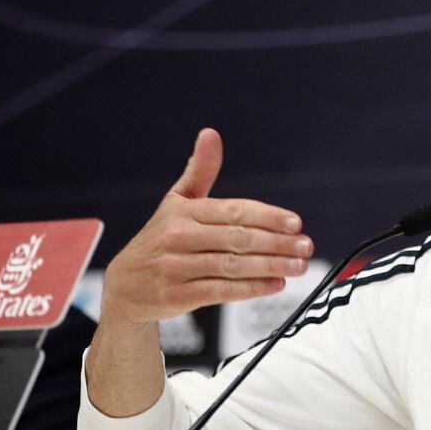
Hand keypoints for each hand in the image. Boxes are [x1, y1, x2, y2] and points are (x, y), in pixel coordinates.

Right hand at [100, 128, 313, 326]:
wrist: (124, 286)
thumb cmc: (160, 239)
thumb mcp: (176, 202)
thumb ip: (200, 171)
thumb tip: (211, 133)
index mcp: (184, 212)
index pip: (234, 211)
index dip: (268, 217)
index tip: (296, 223)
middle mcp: (179, 237)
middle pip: (238, 239)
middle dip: (278, 243)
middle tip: (306, 247)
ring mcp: (176, 268)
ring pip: (233, 266)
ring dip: (271, 266)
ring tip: (298, 266)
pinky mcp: (177, 295)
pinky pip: (222, 292)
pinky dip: (252, 288)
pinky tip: (275, 284)